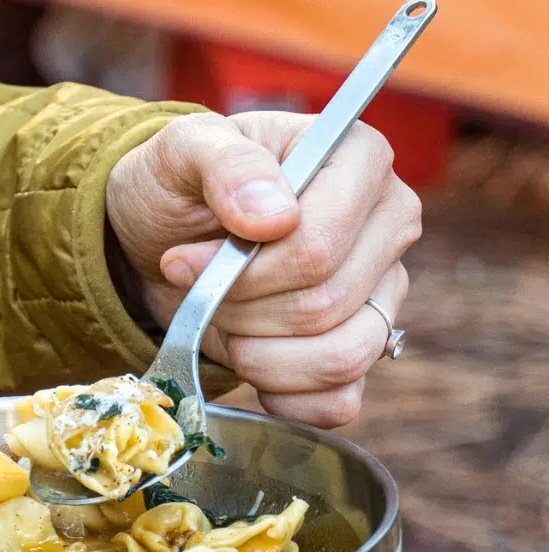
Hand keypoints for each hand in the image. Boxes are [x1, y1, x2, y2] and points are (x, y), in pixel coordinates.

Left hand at [105, 109, 421, 426]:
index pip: (320, 244)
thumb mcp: (181, 151)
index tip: (181, 262)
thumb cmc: (178, 184)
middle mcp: (389, 223)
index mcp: (360, 160)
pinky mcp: (366, 347)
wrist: (162, 238)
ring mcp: (385, 291)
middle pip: (326, 302)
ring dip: (258, 355)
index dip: (244, 271)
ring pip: (342, 357)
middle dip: (242, 309)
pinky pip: (339, 401)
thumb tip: (274, 217)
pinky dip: (281, 395)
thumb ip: (226, 165)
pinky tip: (246, 359)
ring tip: (220, 319)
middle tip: (197, 289)